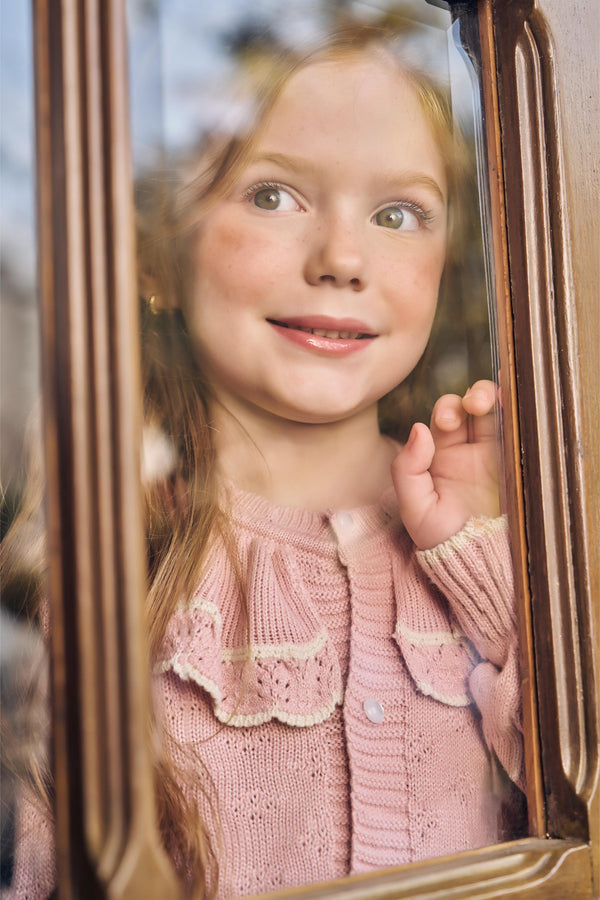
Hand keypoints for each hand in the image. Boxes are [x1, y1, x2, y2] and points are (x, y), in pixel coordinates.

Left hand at [391, 380, 500, 549]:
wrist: (482, 560)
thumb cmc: (445, 541)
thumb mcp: (415, 509)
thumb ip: (406, 469)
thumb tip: (418, 428)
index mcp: (440, 458)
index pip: (442, 419)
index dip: (446, 411)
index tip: (446, 424)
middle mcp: (467, 452)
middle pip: (467, 409)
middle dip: (467, 399)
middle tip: (470, 407)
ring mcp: (494, 454)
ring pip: (493, 412)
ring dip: (488, 397)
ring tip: (484, 402)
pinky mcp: (517, 461)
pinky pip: (516, 428)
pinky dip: (513, 409)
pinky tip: (508, 403)